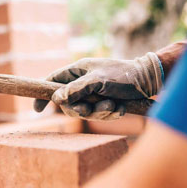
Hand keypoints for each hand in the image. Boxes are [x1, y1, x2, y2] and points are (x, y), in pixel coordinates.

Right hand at [34, 53, 162, 119]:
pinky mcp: (103, 103)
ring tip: (114, 106)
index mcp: (76, 71)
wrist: (148, 80)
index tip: (37, 110)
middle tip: (92, 109)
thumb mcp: (98, 81)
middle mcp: (81, 83)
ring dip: (100, 113)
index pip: (52, 82)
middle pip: (68, 104)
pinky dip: (110, 114)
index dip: (43, 95)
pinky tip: (120, 108)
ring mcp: (92, 94)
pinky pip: (98, 116)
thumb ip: (77, 89)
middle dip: (81, 109)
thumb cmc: (122, 75)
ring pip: (84, 112)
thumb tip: (56, 99)